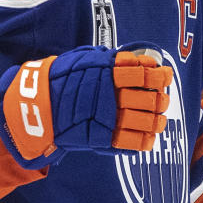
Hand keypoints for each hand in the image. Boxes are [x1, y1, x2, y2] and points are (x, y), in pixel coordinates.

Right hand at [0, 46, 172, 168]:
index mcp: (106, 73)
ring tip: (159, 120)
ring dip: (157, 121)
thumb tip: (136, 60)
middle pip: (147, 99)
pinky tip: (149, 137)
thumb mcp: (85, 60)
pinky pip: (130, 142)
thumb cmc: (62, 79)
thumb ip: (110, 60)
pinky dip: (144, 141)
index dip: (157, 76)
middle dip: (160, 100)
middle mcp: (109, 96)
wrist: (37, 105)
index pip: (141, 74)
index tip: (165, 75)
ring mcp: (106, 118)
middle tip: (162, 99)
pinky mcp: (101, 138)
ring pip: (144, 121)